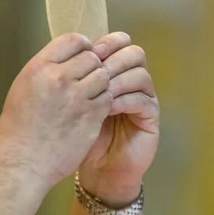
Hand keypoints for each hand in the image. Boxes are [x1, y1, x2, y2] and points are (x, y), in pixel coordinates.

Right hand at [0, 33, 111, 187]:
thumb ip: (44, 71)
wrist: (23, 163)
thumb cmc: (17, 130)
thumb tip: (64, 59)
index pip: (73, 40)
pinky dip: (105, 101)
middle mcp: (59, 78)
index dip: (82, 47)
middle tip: (88, 80)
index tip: (82, 58)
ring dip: (101, 84)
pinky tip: (95, 109)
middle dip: (93, 66)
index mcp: (39, 68)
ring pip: (103, 76)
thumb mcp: (22, 89)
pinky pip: (108, 98)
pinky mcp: (91, 116)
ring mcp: (77, 97)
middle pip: (92, 57)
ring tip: (92, 95)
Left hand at [79, 32, 159, 206]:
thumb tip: (63, 54)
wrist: (98, 171)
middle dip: (113, 58)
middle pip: (133, 53)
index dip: (105, 43)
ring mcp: (144, 99)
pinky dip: (124, 99)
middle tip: (96, 68)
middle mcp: (131, 82)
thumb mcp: (72, 105)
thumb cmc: (80, 137)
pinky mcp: (151, 117)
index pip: (117, 45)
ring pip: (140, 74)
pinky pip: (143, 100)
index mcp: (114, 73)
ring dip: (118, 78)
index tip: (87, 51)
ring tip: (99, 89)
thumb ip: (73, 80)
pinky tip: (107, 106)